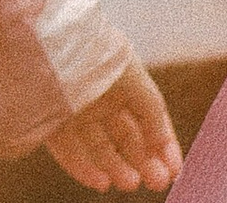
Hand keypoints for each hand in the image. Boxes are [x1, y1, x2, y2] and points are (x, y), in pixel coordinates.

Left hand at [42, 62, 181, 193]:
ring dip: (116, 168)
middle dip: (143, 161)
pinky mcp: (51, 121)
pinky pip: (69, 150)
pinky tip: (101, 183)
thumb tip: (162, 144)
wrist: (51, 42)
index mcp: (124, 81)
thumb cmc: (97, 55)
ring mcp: (76, 110)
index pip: (149, 118)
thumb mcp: (135, 80)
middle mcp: (101, 97)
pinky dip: (84, 168)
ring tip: (130, 184)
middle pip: (125, 136)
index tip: (175, 170)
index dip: (163, 144)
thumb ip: (151, 111)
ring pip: (99, 147)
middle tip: (156, 183)